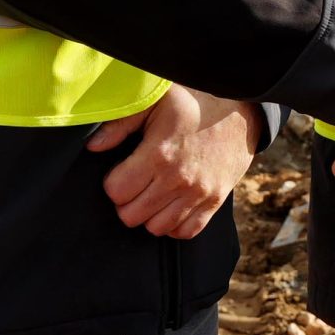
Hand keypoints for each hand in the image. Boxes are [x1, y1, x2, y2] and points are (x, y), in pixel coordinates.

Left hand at [87, 86, 261, 239]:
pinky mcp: (215, 201)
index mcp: (159, 154)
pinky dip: (174, 225)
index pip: (116, 191)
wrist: (241, 112)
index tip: (122, 171)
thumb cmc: (194, 104)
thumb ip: (121, 123)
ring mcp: (198, 193)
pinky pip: (186, 232)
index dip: (113, 182)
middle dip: (127, 201)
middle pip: (131, 215)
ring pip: (156, 228)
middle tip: (136, 183)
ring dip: (149, 214)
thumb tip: (93, 146)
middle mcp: (178, 179)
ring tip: (153, 194)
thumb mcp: (156, 102)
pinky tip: (172, 205)